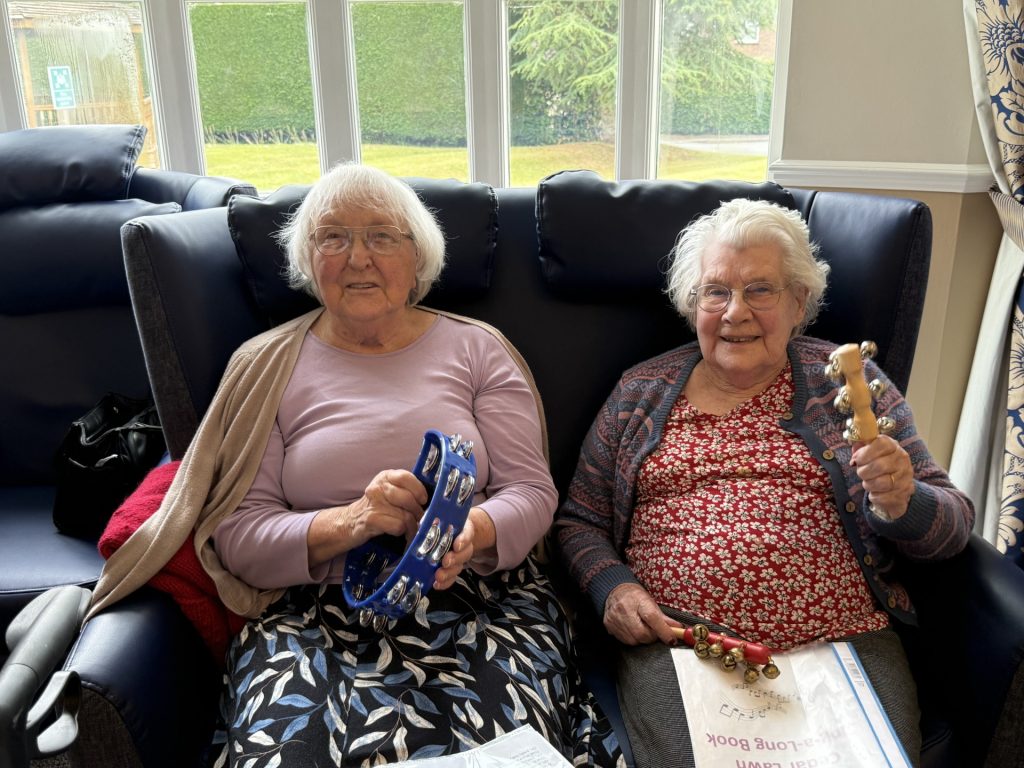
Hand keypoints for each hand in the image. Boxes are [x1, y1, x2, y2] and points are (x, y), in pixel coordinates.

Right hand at [309, 469, 426, 566]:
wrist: (349, 523)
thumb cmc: (376, 508)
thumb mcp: (388, 492)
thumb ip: (406, 490)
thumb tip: (433, 500)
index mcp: (385, 477)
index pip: (407, 477)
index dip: (419, 490)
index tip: (423, 500)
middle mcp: (378, 487)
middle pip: (409, 499)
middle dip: (418, 512)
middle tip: (418, 518)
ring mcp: (374, 503)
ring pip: (405, 515)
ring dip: (412, 526)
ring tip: (411, 529)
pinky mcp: (372, 519)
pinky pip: (398, 526)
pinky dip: (403, 532)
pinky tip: (401, 534)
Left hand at [432, 516, 475, 589]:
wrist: (451, 532)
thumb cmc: (443, 524)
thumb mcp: (437, 519)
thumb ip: (430, 522)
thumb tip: (421, 526)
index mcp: (462, 529)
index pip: (466, 534)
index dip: (462, 540)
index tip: (456, 545)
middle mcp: (463, 545)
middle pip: (464, 553)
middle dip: (454, 559)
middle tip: (446, 562)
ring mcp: (459, 558)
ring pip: (458, 567)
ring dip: (448, 573)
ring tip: (439, 576)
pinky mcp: (453, 569)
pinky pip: (452, 578)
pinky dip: (445, 582)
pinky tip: (437, 584)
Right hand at [603, 582, 681, 645]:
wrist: (614, 591)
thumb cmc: (635, 596)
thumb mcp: (650, 602)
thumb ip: (664, 617)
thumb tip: (678, 629)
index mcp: (638, 600)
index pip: (652, 618)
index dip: (664, 631)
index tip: (672, 639)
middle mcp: (625, 609)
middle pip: (643, 634)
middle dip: (652, 637)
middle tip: (654, 631)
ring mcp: (615, 618)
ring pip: (634, 641)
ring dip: (642, 639)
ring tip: (642, 628)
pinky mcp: (609, 626)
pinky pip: (625, 641)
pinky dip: (632, 639)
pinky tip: (632, 630)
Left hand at [851, 435, 913, 518]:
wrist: (896, 487)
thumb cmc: (878, 466)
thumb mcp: (869, 452)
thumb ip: (860, 447)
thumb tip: (855, 454)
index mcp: (893, 447)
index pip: (881, 444)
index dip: (865, 453)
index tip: (857, 460)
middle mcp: (902, 461)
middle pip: (879, 465)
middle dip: (863, 471)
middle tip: (861, 473)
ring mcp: (905, 478)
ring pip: (881, 483)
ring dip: (868, 484)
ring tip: (868, 483)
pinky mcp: (903, 495)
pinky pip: (883, 497)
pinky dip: (874, 496)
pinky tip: (875, 493)